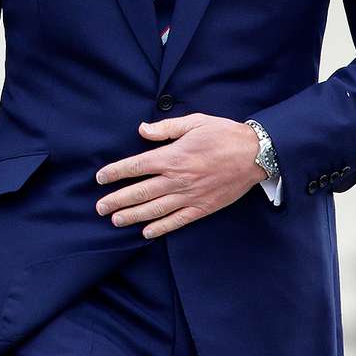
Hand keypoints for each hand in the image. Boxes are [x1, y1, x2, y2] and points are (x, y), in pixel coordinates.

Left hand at [94, 114, 265, 238]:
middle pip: (139, 192)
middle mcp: (177, 179)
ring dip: (132, 216)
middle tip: (99, 208)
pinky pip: (178, 220)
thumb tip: (142, 130)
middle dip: (116, 200)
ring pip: (154, 209)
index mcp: (172, 157)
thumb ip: (165, 129)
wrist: (256, 154)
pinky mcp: (203, 207)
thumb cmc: (223, 134)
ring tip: (115, 221)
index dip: (114, 173)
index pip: (135, 166)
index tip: (100, 178)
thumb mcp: (193, 122)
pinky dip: (161, 227)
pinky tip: (146, 232)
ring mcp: (190, 195)